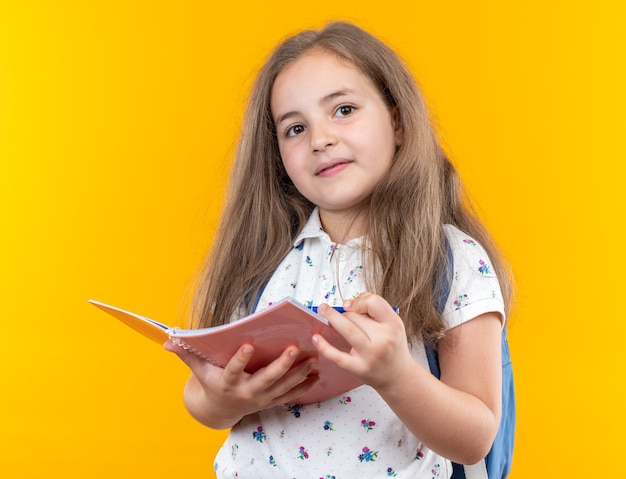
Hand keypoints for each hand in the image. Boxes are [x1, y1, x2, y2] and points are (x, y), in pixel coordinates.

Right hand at [165, 341, 318, 428]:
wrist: (220, 410)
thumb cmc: (211, 382)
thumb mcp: (198, 370)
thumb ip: (187, 354)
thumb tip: (168, 340)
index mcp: (227, 383)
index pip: (233, 370)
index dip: (240, 359)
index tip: (249, 345)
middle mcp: (246, 392)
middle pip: (266, 379)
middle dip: (281, 365)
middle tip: (294, 348)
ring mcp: (262, 398)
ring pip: (283, 387)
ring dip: (300, 373)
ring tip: (313, 358)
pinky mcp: (272, 401)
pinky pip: (291, 395)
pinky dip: (305, 385)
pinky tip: (317, 374)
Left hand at [312, 292, 412, 389]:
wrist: (398, 376)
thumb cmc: (393, 347)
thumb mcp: (393, 324)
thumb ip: (375, 309)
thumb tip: (349, 303)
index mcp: (393, 325)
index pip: (374, 303)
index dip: (359, 300)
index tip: (351, 305)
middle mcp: (384, 340)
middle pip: (356, 316)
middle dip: (346, 313)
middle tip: (342, 315)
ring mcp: (370, 355)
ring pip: (347, 329)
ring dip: (332, 318)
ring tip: (322, 311)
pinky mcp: (359, 368)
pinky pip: (337, 356)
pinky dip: (324, 346)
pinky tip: (316, 337)